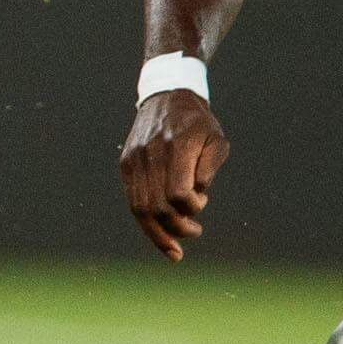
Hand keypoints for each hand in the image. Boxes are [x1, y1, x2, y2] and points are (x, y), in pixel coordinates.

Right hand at [118, 89, 228, 261]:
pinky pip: (132, 201)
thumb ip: (210, 168)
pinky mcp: (126, 164)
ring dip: (158, 234)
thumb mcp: (216, 138)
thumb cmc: (198, 121)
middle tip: (194, 232)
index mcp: (176, 146)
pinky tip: (159, 236)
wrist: (166, 95)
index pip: (179, 193)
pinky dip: (145, 223)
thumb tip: (197, 193)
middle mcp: (151, 153)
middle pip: (158, 206)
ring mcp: (135, 159)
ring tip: (174, 249)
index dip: (193, 208)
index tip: (202, 201)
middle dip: (178, 228)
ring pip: (140, 209)